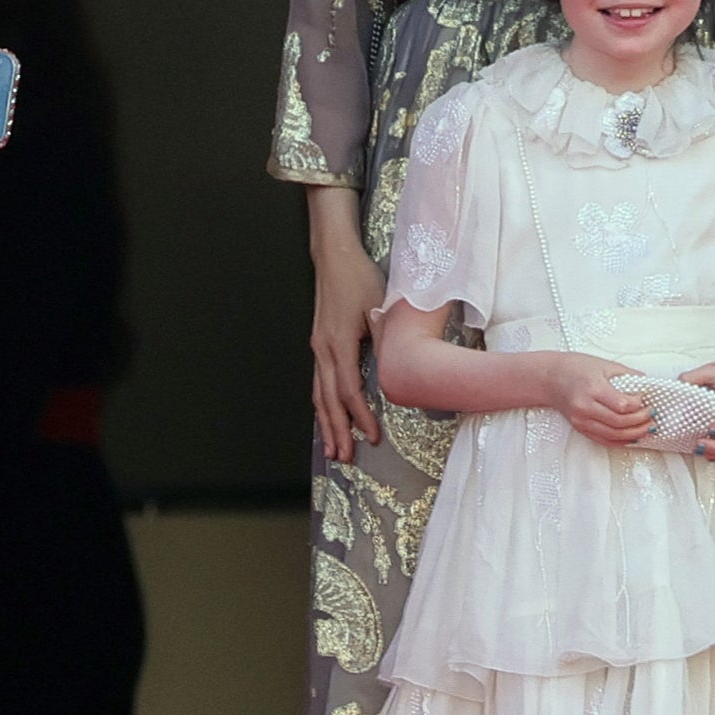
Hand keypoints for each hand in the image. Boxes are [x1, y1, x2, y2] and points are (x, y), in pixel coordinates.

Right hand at [309, 204, 384, 463]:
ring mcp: (318, 348)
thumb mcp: (379, 308)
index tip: (372, 437)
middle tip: (345, 457)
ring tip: (333, 448)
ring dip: (326, 423)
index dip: (360, 417)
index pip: (349, 391)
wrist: (334, 257)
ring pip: (319, 395)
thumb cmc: (358, 279)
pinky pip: (319, 382)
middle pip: (328, 401)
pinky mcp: (319, 345)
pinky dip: (323, 404)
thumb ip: (385, 341)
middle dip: (337, 431)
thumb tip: (395, 372)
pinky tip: (327, 417)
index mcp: (338, 344)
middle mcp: (323, 350)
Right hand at [547, 355, 652, 449]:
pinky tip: (632, 437)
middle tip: (652, 416)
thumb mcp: (604, 365)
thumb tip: (648, 384)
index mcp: (593, 388)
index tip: (647, 401)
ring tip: (647, 428)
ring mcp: (582, 420)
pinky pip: (603, 440)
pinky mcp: (580, 427)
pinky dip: (620, 441)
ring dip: (634, 434)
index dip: (640, 406)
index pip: (623, 405)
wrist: (550, 378)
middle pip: (619, 422)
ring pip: (613, 435)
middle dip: (640, 421)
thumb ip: (628, 375)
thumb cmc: (575, 367)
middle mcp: (585, 407)